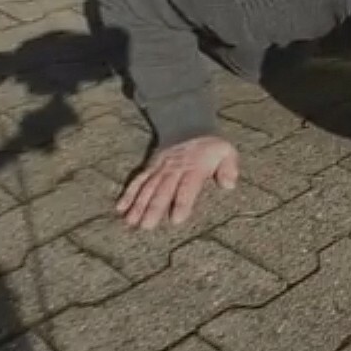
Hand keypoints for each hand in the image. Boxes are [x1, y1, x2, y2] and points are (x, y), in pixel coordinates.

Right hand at [115, 135, 238, 229]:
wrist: (189, 124)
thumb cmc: (211, 147)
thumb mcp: (226, 152)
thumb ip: (229, 168)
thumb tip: (229, 184)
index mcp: (194, 168)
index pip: (187, 187)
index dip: (182, 202)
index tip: (176, 219)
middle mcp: (174, 169)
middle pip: (163, 190)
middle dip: (154, 208)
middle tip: (146, 226)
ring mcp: (160, 168)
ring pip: (148, 187)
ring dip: (138, 204)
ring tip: (130, 221)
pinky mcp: (150, 167)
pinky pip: (138, 179)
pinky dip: (128, 193)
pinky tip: (120, 207)